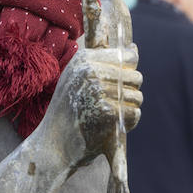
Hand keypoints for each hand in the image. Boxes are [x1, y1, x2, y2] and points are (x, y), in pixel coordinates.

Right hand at [53, 44, 142, 159]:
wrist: (54, 144)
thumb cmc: (68, 110)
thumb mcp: (77, 78)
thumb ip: (105, 62)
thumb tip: (134, 48)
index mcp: (84, 59)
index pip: (126, 56)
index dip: (127, 72)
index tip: (115, 84)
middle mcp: (90, 72)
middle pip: (136, 77)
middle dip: (129, 92)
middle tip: (110, 104)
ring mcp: (98, 92)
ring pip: (137, 96)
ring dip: (129, 108)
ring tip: (109, 116)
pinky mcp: (107, 113)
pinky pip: (135, 113)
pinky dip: (128, 122)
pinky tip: (112, 125)